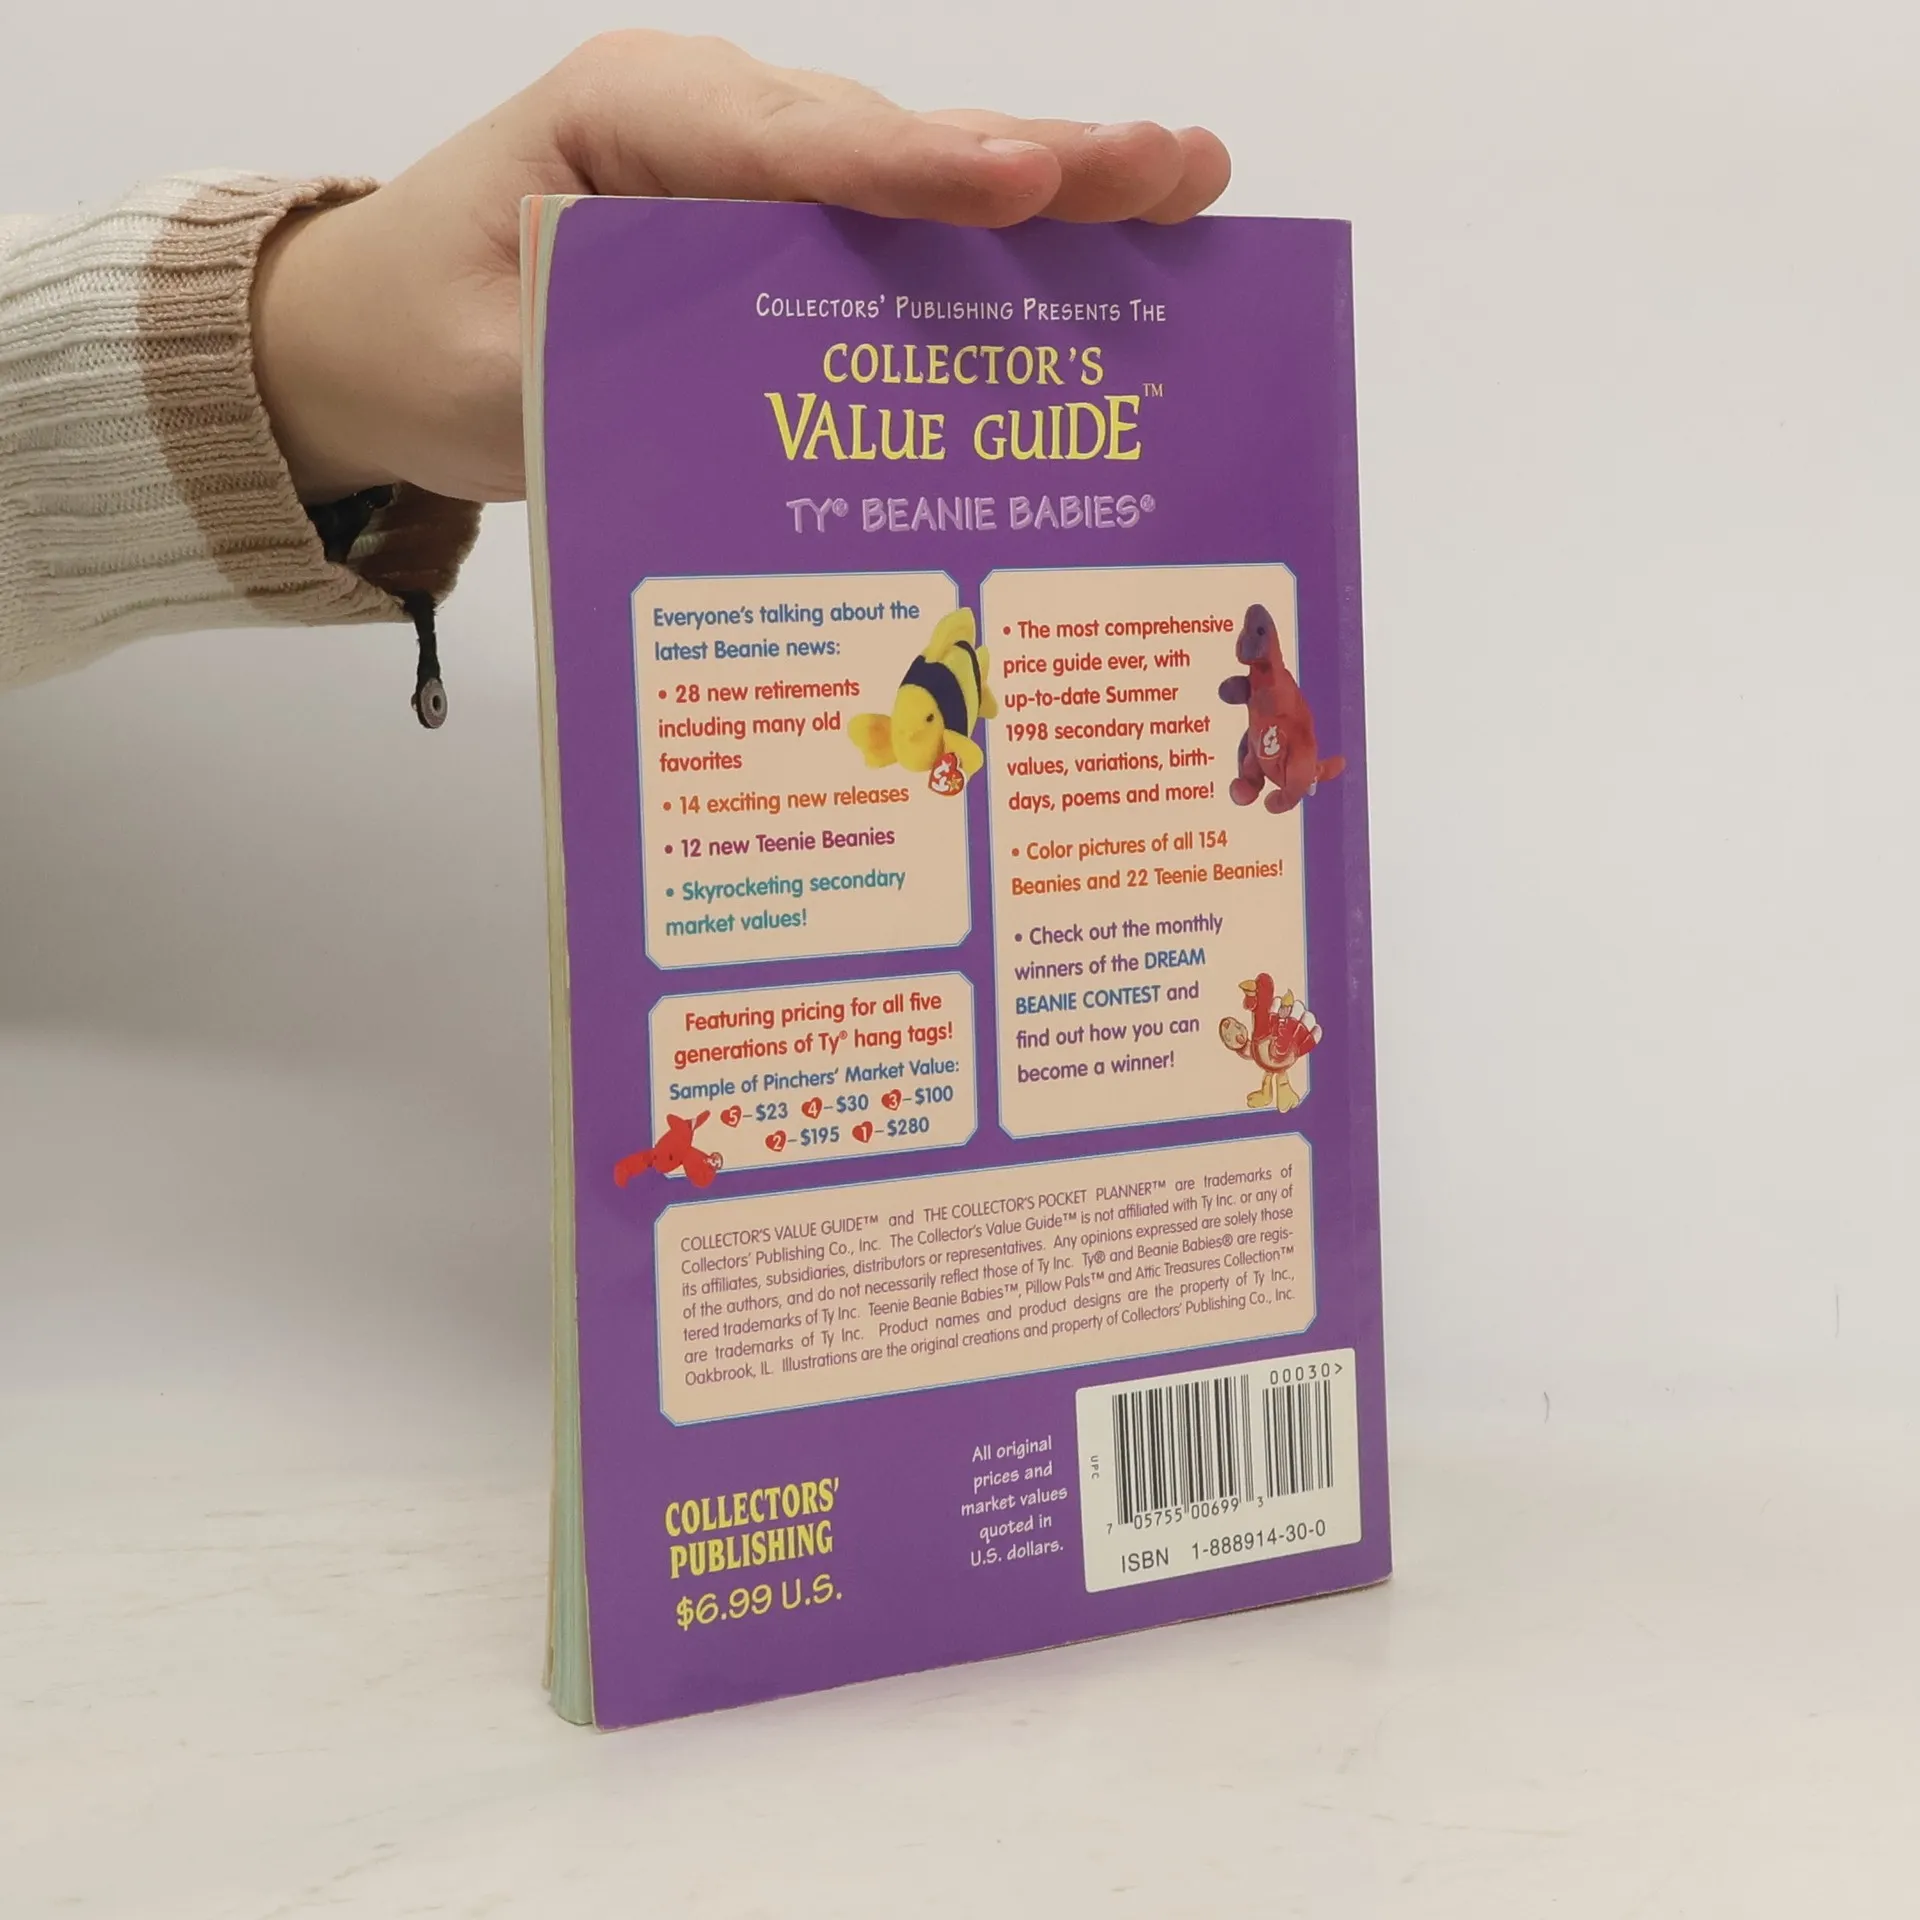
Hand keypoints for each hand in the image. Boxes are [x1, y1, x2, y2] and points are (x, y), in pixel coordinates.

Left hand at [250, 31, 1230, 504]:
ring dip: (1050, 188)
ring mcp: (753, 171)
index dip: (916, 170)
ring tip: (1184, 186)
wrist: (372, 333)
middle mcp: (710, 124)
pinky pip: (896, 230)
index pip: (790, 146)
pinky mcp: (776, 228)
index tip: (1027, 181)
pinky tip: (1098, 247)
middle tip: (1172, 168)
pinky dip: (995, 247)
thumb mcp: (490, 376)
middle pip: (887, 139)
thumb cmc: (420, 338)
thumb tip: (755, 414)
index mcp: (628, 121)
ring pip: (915, 174)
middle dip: (1034, 159)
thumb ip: (605, 378)